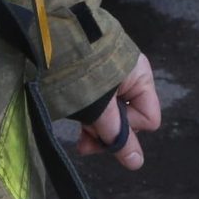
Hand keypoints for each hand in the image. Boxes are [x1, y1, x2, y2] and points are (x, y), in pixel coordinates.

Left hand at [74, 55, 160, 169]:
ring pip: (110, 113)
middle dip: (107, 133)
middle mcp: (129, 76)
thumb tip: (137, 163)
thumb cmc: (80, 69)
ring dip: (95, 127)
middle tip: (85, 142)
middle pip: (128, 118)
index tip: (106, 128)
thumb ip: (118, 135)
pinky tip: (76, 123)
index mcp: (140, 77)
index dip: (128, 129)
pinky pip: (97, 103)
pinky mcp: (92, 75)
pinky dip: (88, 114)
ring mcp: (111, 75)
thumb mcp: (100, 107)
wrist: (50, 35)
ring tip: (79, 137)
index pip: (148, 119)